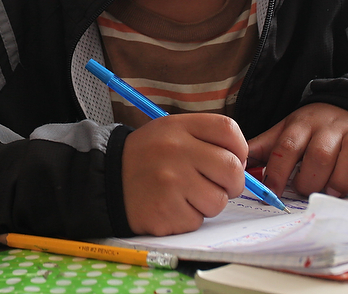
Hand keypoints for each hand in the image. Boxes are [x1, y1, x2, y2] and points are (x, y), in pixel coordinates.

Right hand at [122, 113, 247, 235]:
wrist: (106, 179)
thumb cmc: (147, 157)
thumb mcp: (169, 132)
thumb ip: (204, 139)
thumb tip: (241, 164)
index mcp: (178, 127)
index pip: (228, 131)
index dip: (239, 148)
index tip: (233, 159)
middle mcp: (175, 151)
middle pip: (232, 169)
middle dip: (232, 183)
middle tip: (217, 185)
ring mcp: (171, 182)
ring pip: (218, 201)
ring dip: (207, 203)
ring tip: (185, 195)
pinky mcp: (166, 212)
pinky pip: (197, 220)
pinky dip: (188, 218)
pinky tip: (170, 206)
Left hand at [246, 103, 347, 197]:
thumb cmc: (313, 128)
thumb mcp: (286, 131)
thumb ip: (264, 148)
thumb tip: (239, 165)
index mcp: (301, 125)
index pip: (286, 148)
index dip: (278, 173)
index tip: (272, 193)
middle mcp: (328, 126)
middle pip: (318, 156)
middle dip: (310, 181)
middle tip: (306, 192)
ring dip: (340, 180)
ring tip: (331, 191)